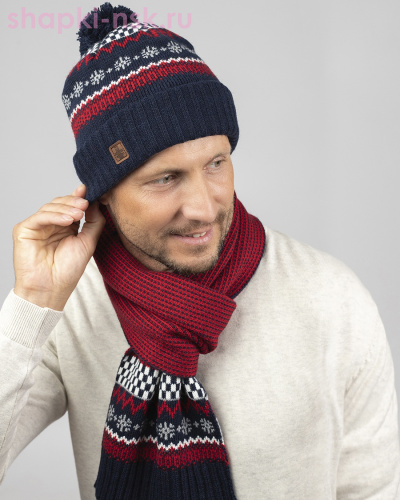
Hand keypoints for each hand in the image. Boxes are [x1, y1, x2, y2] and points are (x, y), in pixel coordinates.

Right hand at [13, 184, 104, 310]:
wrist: (52, 289)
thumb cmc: (68, 270)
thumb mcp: (88, 242)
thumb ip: (93, 221)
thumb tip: (96, 202)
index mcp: (64, 227)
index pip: (70, 207)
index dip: (78, 197)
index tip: (88, 190)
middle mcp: (50, 225)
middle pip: (60, 204)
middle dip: (73, 202)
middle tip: (85, 203)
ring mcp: (37, 226)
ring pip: (50, 207)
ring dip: (66, 208)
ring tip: (79, 214)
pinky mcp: (24, 230)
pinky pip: (40, 217)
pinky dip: (54, 216)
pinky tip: (67, 220)